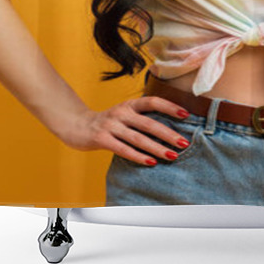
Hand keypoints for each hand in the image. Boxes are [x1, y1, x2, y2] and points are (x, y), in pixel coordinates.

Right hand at [59, 97, 193, 165]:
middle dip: (168, 134)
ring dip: (157, 148)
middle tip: (184, 142)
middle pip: (149, 123)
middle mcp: (121, 112)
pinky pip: (123, 149)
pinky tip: (151, 162)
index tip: (186, 114)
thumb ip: (141, 116)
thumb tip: (170, 126)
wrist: (77, 125)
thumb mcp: (125, 113)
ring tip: (172, 155)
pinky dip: (138, 156)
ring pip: (138, 138)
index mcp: (130, 104)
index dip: (170, 107)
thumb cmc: (108, 121)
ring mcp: (111, 125)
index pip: (153, 102)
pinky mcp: (101, 139)